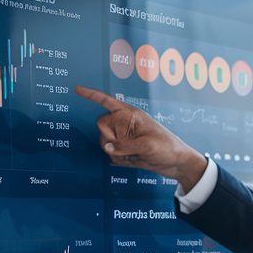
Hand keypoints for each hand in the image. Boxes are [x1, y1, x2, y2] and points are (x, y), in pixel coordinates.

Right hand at [75, 86, 208, 190]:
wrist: (176, 163)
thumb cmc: (167, 147)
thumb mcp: (147, 145)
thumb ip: (125, 146)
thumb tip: (108, 148)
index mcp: (130, 114)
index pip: (107, 101)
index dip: (91, 95)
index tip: (77, 89)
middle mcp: (124, 123)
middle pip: (101, 126)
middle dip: (109, 139)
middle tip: (127, 146)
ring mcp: (123, 136)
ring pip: (104, 143)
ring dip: (116, 153)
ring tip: (134, 154)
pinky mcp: (124, 149)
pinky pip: (111, 154)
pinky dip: (120, 160)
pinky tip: (133, 160)